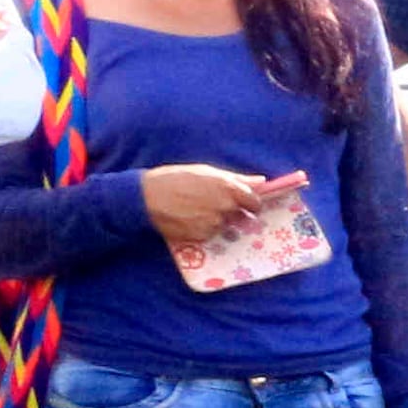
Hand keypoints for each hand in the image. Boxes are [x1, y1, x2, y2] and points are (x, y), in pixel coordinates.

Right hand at [139, 165, 301, 248]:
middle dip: (233, 213)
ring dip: (217, 221)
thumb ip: (237, 178)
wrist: (146, 196)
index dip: (251, 204)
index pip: (255, 202)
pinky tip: (189, 220)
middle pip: (242, 216)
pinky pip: (211, 235)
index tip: (245, 204)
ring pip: (225, 226)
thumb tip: (261, 181)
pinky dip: (204, 229)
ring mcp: (214, 223)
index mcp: (229, 188)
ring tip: (196, 211)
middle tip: (215, 207)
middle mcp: (226, 207)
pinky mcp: (202, 236)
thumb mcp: (206, 172)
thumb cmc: (175, 178)